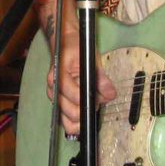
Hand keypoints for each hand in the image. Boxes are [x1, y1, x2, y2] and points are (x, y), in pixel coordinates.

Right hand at [46, 21, 116, 135]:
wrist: (65, 43)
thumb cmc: (75, 48)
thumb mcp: (90, 58)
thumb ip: (100, 78)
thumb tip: (110, 93)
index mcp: (58, 76)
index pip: (72, 95)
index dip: (88, 99)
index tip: (98, 97)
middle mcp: (53, 89)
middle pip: (70, 112)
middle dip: (87, 109)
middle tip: (98, 100)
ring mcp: (55, 98)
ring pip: (68, 122)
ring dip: (83, 117)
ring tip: (91, 103)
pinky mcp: (58, 104)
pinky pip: (67, 121)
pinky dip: (78, 121)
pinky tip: (85, 110)